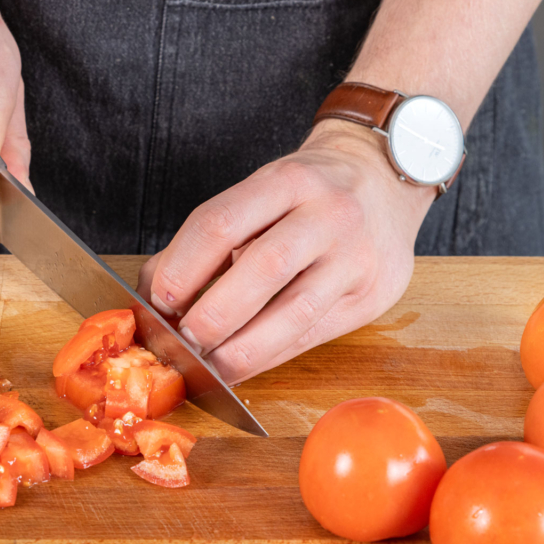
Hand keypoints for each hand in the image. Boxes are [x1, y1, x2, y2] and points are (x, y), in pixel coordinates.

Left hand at [137, 120, 434, 384]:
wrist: (386, 177)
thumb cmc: (308, 192)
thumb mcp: (261, 191)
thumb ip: (212, 237)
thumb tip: (157, 289)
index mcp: (287, 181)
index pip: (222, 223)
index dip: (183, 266)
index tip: (159, 300)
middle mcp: (328, 214)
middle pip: (262, 268)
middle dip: (214, 313)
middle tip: (182, 340)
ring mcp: (356, 257)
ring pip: (296, 311)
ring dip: (245, 347)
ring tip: (211, 366)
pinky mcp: (373, 294)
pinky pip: (314, 333)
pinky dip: (273, 354)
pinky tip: (245, 363)